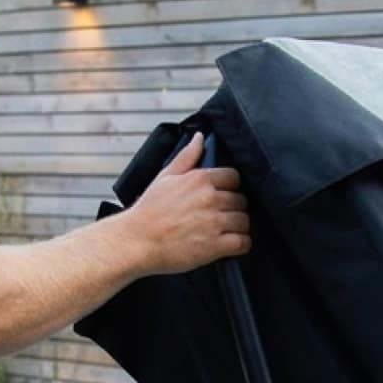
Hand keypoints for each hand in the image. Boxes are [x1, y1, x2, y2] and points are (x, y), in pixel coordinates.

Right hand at [120, 132, 250, 275]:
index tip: (222, 196)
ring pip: (245, 221)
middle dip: (233, 208)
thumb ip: (187, 156)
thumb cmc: (149, 211)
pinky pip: (243, 242)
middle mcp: (210, 198)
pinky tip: (230, 244)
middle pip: (241, 200)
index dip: (229, 188)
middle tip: (220, 216)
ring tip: (224, 232)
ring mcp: (214, 222)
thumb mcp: (165, 176)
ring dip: (238, 227)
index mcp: (200, 179)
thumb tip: (200, 137)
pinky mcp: (216, 245)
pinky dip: (241, 245)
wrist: (137, 241)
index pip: (234, 177)